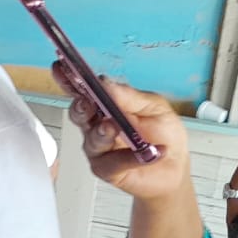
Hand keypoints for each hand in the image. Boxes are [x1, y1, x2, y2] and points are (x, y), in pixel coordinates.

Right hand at [53, 63, 188, 203]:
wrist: (175, 168)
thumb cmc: (164, 136)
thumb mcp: (154, 107)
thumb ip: (130, 96)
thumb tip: (105, 83)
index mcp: (107, 106)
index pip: (83, 90)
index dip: (69, 80)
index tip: (62, 68)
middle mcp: (97, 126)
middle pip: (78, 113)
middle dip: (81, 107)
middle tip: (88, 102)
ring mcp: (99, 148)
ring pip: (91, 138)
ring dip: (102, 132)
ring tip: (115, 127)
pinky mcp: (106, 169)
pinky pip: (111, 162)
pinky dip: (129, 157)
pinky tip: (146, 153)